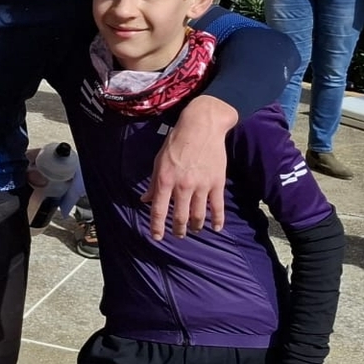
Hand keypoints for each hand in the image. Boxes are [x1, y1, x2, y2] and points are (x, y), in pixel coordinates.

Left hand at [143, 97, 233, 238]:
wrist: (201, 126)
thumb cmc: (176, 142)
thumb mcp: (158, 161)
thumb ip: (154, 183)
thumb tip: (145, 200)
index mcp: (165, 180)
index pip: (159, 211)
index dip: (157, 227)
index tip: (156, 237)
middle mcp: (182, 186)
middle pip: (180, 217)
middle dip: (178, 230)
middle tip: (178, 235)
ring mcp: (201, 185)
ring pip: (198, 215)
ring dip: (196, 227)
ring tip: (194, 230)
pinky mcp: (217, 183)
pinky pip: (217, 207)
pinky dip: (217, 220)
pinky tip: (216, 228)